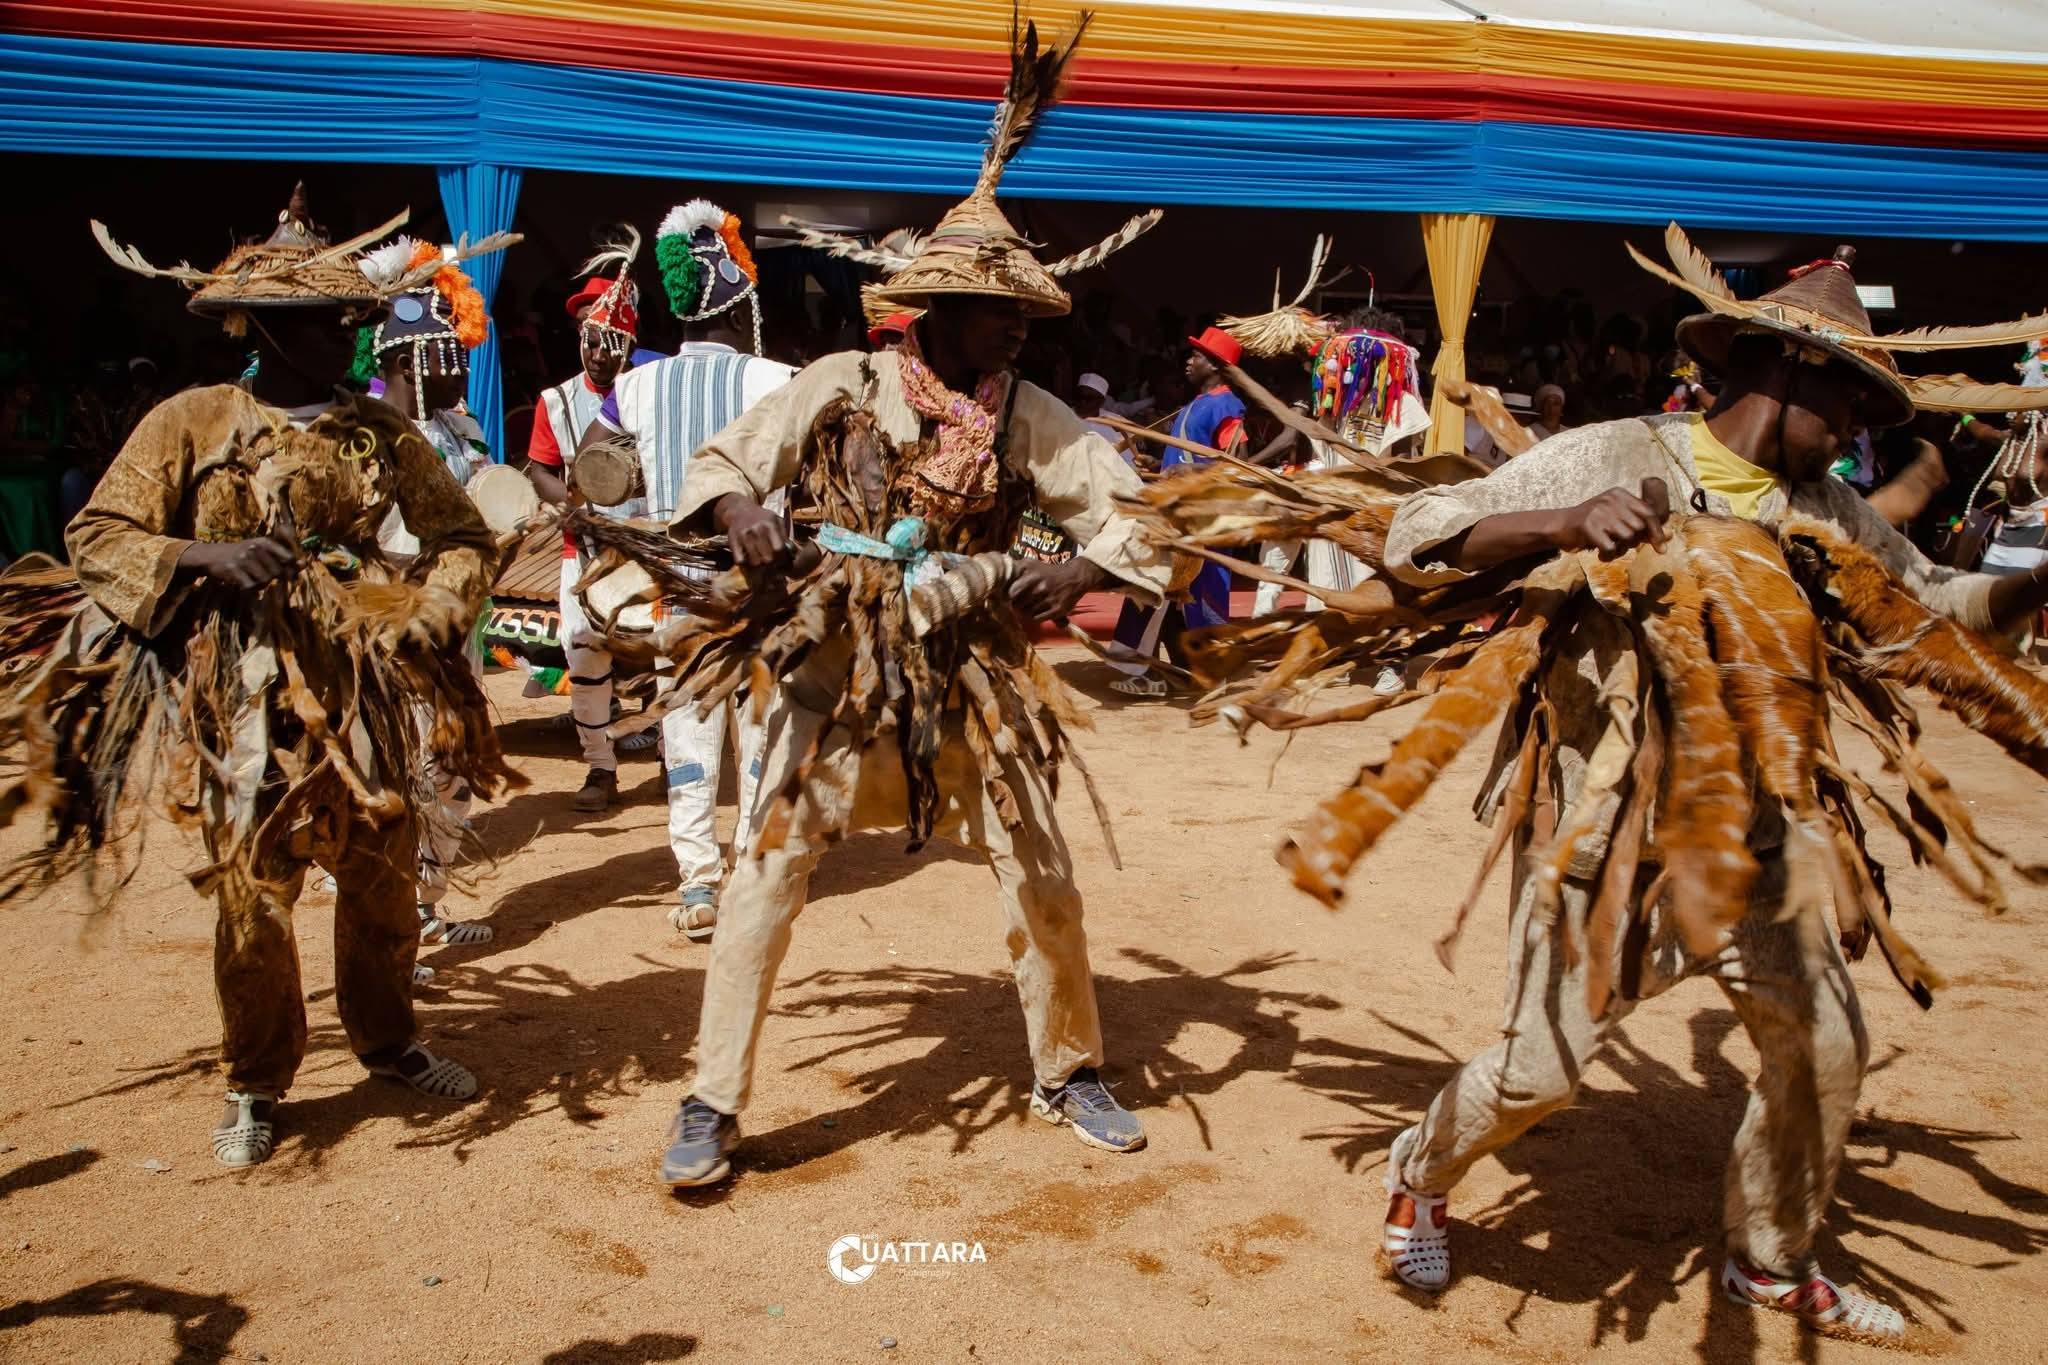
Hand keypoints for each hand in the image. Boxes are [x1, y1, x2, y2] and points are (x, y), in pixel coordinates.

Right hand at [179, 535, 296, 588]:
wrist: (212, 555)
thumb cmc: (243, 554)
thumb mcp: (262, 551)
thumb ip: (283, 557)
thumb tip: (305, 565)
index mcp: (265, 542)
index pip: (289, 558)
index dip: (291, 570)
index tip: (287, 574)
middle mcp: (255, 548)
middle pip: (278, 573)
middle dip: (273, 579)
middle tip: (261, 575)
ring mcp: (243, 558)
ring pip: (265, 581)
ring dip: (261, 585)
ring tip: (252, 578)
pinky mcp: (232, 570)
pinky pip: (251, 587)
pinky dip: (249, 589)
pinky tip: (244, 582)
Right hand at [713, 493, 787, 567]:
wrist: (740, 510)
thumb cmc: (762, 518)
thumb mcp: (777, 520)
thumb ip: (785, 536)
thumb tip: (793, 553)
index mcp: (770, 525)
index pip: (779, 549)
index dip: (783, 558)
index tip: (783, 560)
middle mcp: (756, 530)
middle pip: (768, 558)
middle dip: (773, 564)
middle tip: (773, 563)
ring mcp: (743, 537)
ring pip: (755, 562)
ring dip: (760, 565)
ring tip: (763, 561)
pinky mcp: (733, 542)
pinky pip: (740, 561)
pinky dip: (746, 564)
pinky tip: (750, 559)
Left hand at [1007, 557, 1106, 621]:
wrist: (1074, 578)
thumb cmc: (1048, 572)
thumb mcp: (1032, 564)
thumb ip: (1016, 567)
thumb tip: (999, 572)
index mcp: (1033, 576)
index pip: (1012, 592)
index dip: (1008, 596)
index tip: (1009, 596)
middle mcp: (1041, 587)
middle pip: (1018, 605)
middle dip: (1016, 605)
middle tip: (1018, 603)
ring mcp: (1050, 599)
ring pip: (1027, 613)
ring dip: (1024, 612)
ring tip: (1028, 606)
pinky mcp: (1057, 610)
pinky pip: (1037, 619)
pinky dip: (1034, 617)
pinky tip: (1036, 611)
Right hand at [1553, 478, 1669, 557]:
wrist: (1560, 526)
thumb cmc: (1593, 524)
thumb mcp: (1617, 519)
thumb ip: (1641, 527)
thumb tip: (1669, 537)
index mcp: (1620, 494)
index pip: (1648, 512)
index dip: (1657, 532)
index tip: (1661, 548)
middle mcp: (1611, 500)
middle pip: (1638, 527)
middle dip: (1633, 542)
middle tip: (1620, 545)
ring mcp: (1599, 512)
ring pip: (1626, 538)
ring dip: (1620, 550)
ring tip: (1609, 549)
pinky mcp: (1588, 526)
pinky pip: (1610, 548)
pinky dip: (1608, 556)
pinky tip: (1601, 555)